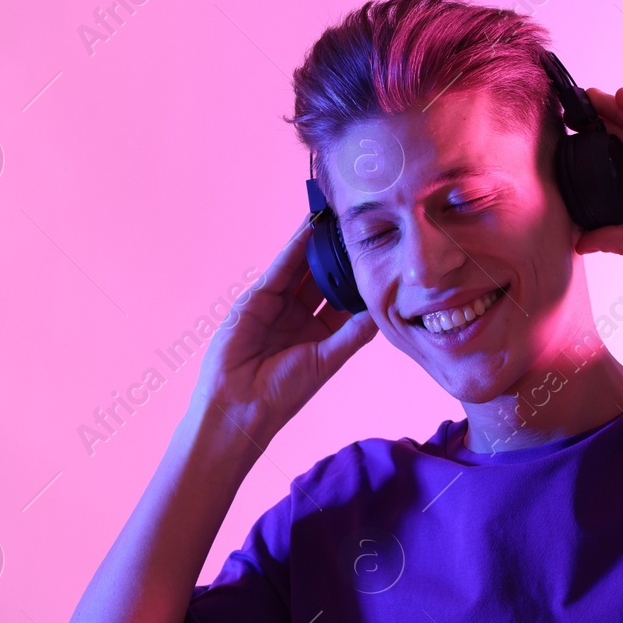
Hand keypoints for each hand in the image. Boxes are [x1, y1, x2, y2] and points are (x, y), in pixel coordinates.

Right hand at [190, 218, 377, 448]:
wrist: (240, 405)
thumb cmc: (284, 391)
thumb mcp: (327, 359)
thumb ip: (354, 333)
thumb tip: (382, 310)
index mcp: (320, 334)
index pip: (344, 298)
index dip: (358, 278)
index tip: (378, 254)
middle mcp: (300, 317)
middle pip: (325, 278)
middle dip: (340, 256)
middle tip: (360, 227)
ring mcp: (279, 305)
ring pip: (304, 268)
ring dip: (319, 244)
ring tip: (338, 218)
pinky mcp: (258, 297)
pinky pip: (282, 267)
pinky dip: (295, 246)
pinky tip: (310, 227)